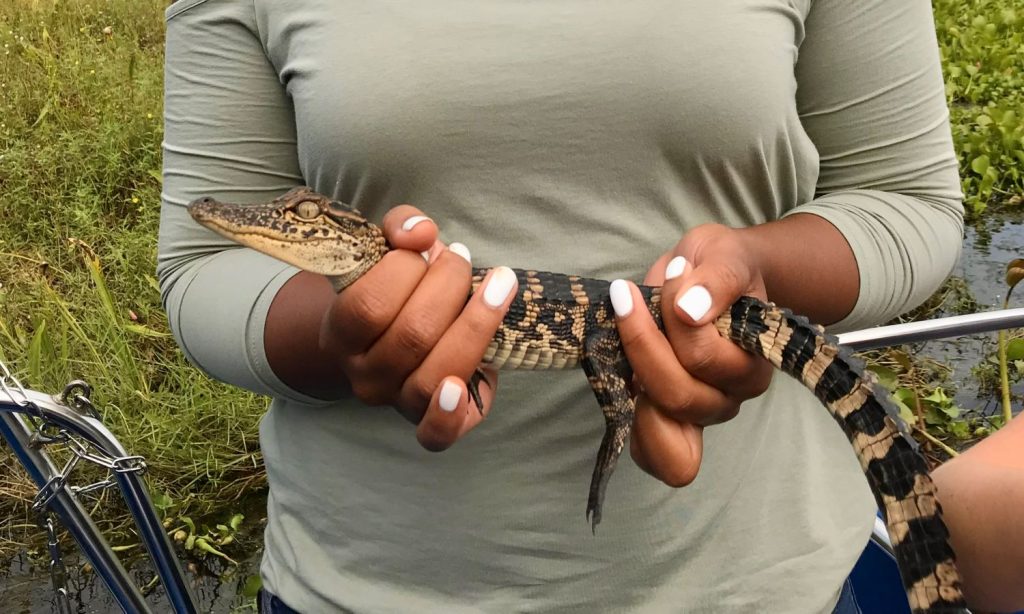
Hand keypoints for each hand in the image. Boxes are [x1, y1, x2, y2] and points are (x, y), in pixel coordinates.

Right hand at [319, 205, 517, 450]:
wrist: (395, 336)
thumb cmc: (398, 287)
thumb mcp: (391, 250)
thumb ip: (402, 227)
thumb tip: (421, 232)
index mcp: (341, 332)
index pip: (370, 305)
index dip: (406, 271)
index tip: (431, 248)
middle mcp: (364, 375)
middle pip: (413, 335)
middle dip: (450, 287)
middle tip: (463, 261)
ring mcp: (395, 402)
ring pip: (434, 376)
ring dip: (475, 325)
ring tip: (499, 287)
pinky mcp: (429, 422)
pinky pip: (433, 436)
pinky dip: (447, 417)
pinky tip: (463, 387)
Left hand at [611, 223, 772, 486]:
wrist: (713, 277)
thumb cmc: (719, 268)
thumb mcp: (722, 254)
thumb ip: (716, 279)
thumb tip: (690, 310)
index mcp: (751, 362)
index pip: (703, 358)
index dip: (674, 321)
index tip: (669, 274)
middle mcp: (729, 398)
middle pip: (680, 397)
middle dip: (643, 345)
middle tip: (627, 297)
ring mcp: (698, 416)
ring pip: (661, 435)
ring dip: (632, 385)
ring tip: (625, 339)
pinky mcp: (668, 424)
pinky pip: (650, 453)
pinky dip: (629, 423)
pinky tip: (620, 375)